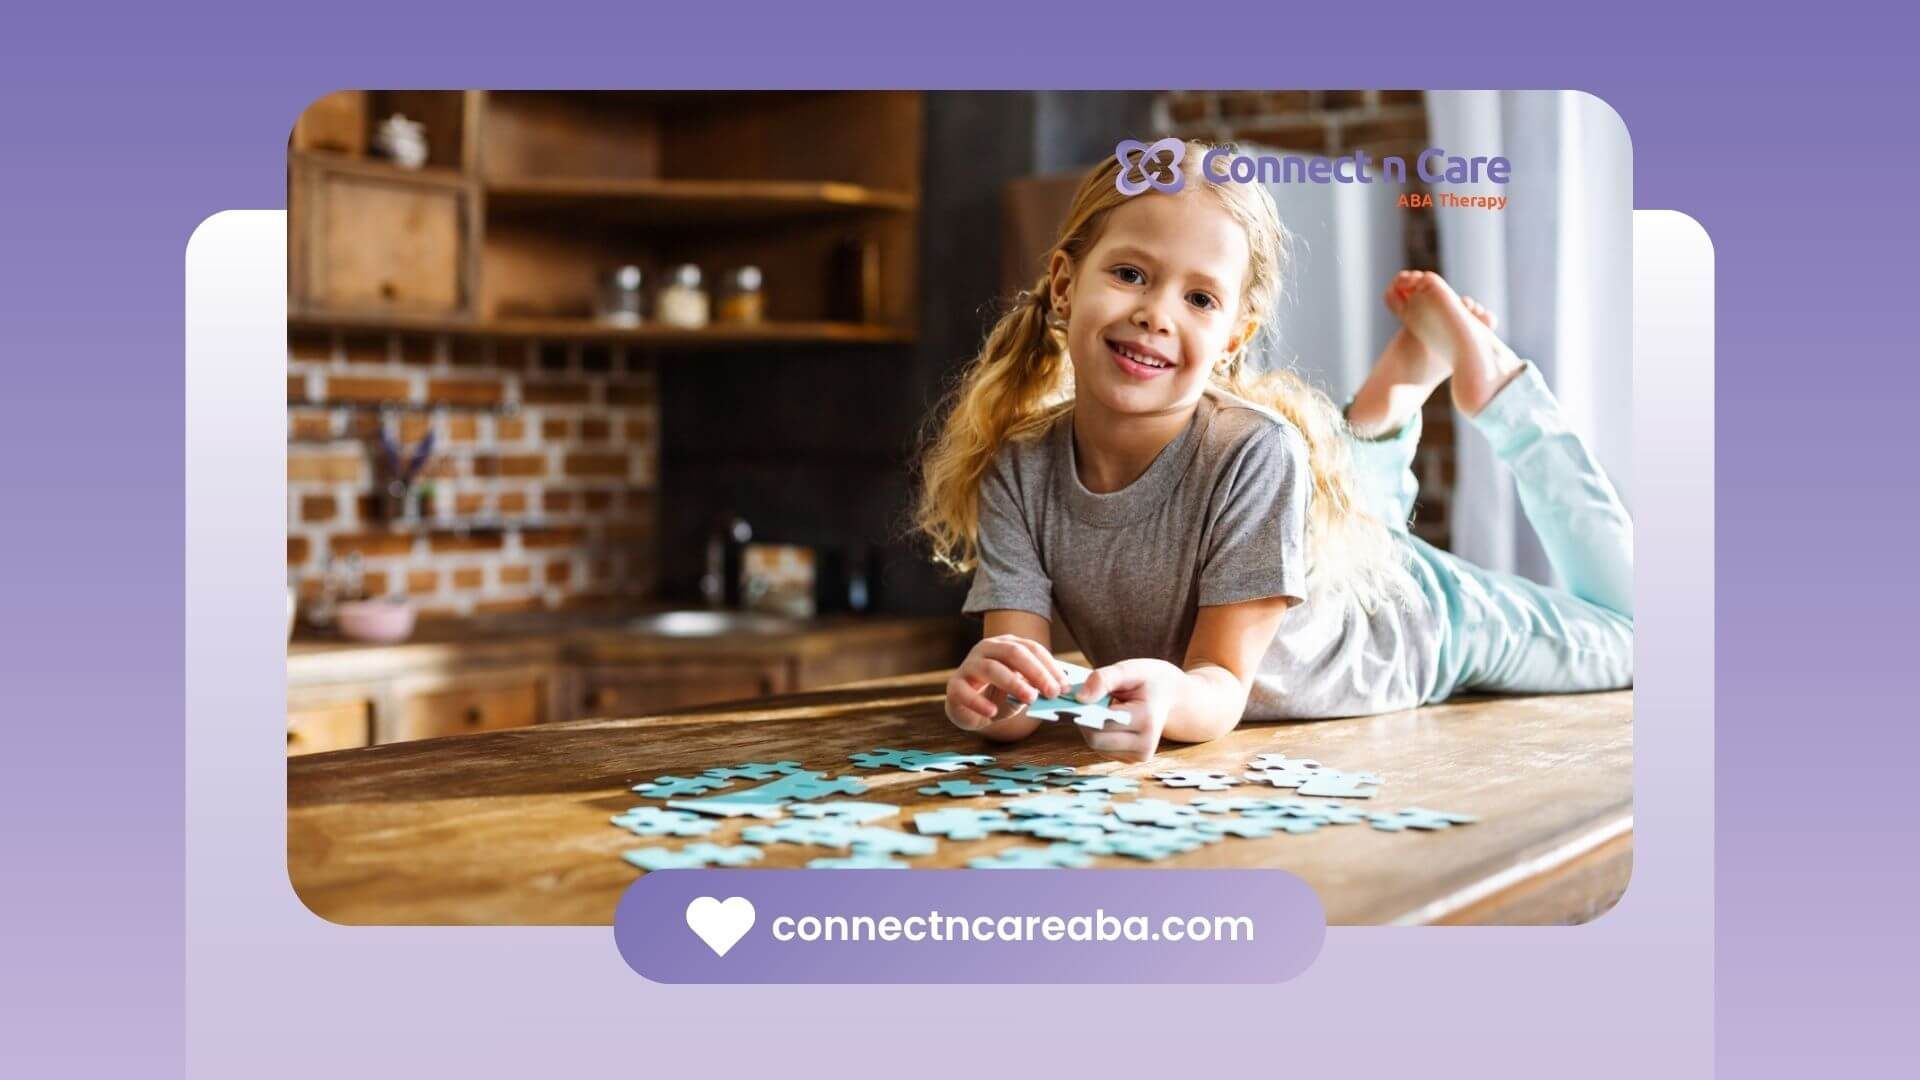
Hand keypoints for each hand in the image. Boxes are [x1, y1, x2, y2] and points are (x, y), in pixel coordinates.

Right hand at [944, 634, 1066, 732]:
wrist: (969, 709)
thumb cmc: (999, 695)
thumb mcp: (1022, 689)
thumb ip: (1037, 688)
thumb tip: (1058, 692)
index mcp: (1006, 644)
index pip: (1032, 649)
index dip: (1050, 667)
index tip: (1065, 686)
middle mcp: (987, 649)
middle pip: (1014, 653)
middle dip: (1036, 672)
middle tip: (1052, 692)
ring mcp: (969, 665)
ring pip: (992, 668)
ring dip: (1014, 683)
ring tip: (1030, 699)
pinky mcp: (955, 685)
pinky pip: (966, 692)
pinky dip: (980, 703)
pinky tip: (993, 713)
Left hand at [1073, 658, 1185, 761]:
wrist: (1172, 697)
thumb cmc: (1151, 681)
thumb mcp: (1130, 669)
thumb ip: (1104, 679)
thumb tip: (1080, 698)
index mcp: (1146, 720)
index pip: (1101, 724)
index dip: (1085, 711)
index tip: (1081, 696)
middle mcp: (1145, 745)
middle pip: (1096, 740)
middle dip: (1087, 720)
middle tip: (1092, 701)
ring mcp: (1140, 755)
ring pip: (1096, 746)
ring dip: (1092, 727)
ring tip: (1105, 709)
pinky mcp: (1133, 759)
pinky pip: (1103, 749)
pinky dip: (1100, 734)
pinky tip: (1110, 720)